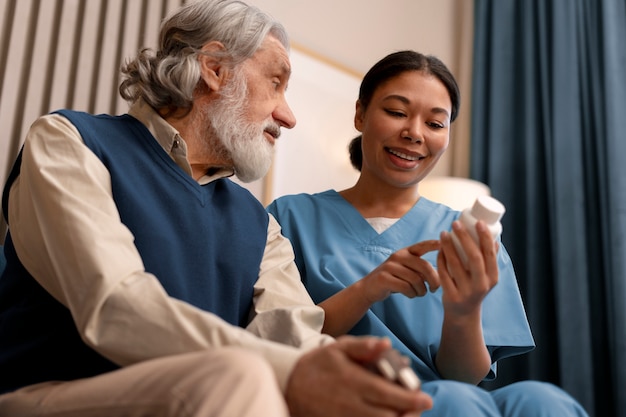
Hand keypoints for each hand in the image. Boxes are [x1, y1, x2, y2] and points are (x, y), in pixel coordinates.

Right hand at [285, 336, 432, 416]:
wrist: (289, 384)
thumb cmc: (318, 364)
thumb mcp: (338, 347)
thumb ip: (364, 346)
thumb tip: (387, 344)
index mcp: (353, 381)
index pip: (388, 394)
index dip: (411, 399)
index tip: (427, 400)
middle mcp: (351, 403)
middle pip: (388, 416)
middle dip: (409, 414)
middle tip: (419, 408)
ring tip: (406, 414)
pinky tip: (387, 416)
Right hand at [357, 239, 439, 302]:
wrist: (369, 288)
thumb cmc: (393, 279)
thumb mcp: (406, 270)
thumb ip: (420, 268)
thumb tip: (442, 271)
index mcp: (405, 252)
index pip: (421, 246)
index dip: (432, 244)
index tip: (443, 243)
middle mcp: (397, 256)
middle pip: (424, 266)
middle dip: (434, 280)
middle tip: (435, 289)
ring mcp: (389, 266)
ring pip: (416, 279)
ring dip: (422, 290)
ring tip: (420, 294)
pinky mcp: (384, 278)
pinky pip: (406, 287)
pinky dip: (412, 294)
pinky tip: (411, 295)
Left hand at [438, 220, 498, 315]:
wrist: (463, 315)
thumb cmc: (475, 289)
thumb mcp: (486, 278)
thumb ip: (490, 261)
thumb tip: (494, 240)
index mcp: (492, 278)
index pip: (489, 254)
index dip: (485, 237)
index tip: (478, 222)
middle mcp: (481, 285)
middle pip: (474, 257)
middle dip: (464, 238)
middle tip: (456, 224)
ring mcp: (466, 292)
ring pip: (455, 264)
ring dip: (448, 246)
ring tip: (444, 233)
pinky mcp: (451, 296)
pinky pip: (444, 273)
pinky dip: (441, 259)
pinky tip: (439, 249)